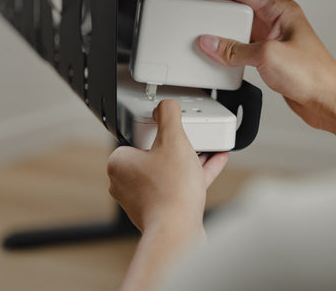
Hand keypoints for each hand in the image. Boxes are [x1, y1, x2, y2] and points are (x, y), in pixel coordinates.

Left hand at [107, 99, 228, 234]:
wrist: (179, 231)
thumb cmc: (170, 190)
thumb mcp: (173, 139)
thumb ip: (169, 115)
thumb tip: (166, 104)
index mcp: (120, 163)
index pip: (137, 137)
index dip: (157, 130)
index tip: (171, 128)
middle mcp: (127, 182)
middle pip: (156, 153)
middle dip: (178, 144)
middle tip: (192, 136)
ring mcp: (144, 197)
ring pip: (169, 169)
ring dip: (189, 158)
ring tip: (208, 146)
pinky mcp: (162, 208)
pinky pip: (179, 183)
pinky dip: (195, 172)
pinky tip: (215, 161)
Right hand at [177, 0, 335, 130]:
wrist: (325, 100)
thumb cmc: (314, 74)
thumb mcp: (268, 55)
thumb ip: (235, 49)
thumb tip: (210, 43)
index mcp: (279, 9)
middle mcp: (274, 21)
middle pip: (234, 6)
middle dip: (211, 7)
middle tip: (191, 8)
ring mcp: (269, 38)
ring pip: (236, 28)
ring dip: (218, 31)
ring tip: (201, 34)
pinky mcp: (265, 56)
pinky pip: (239, 47)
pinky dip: (226, 49)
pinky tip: (218, 54)